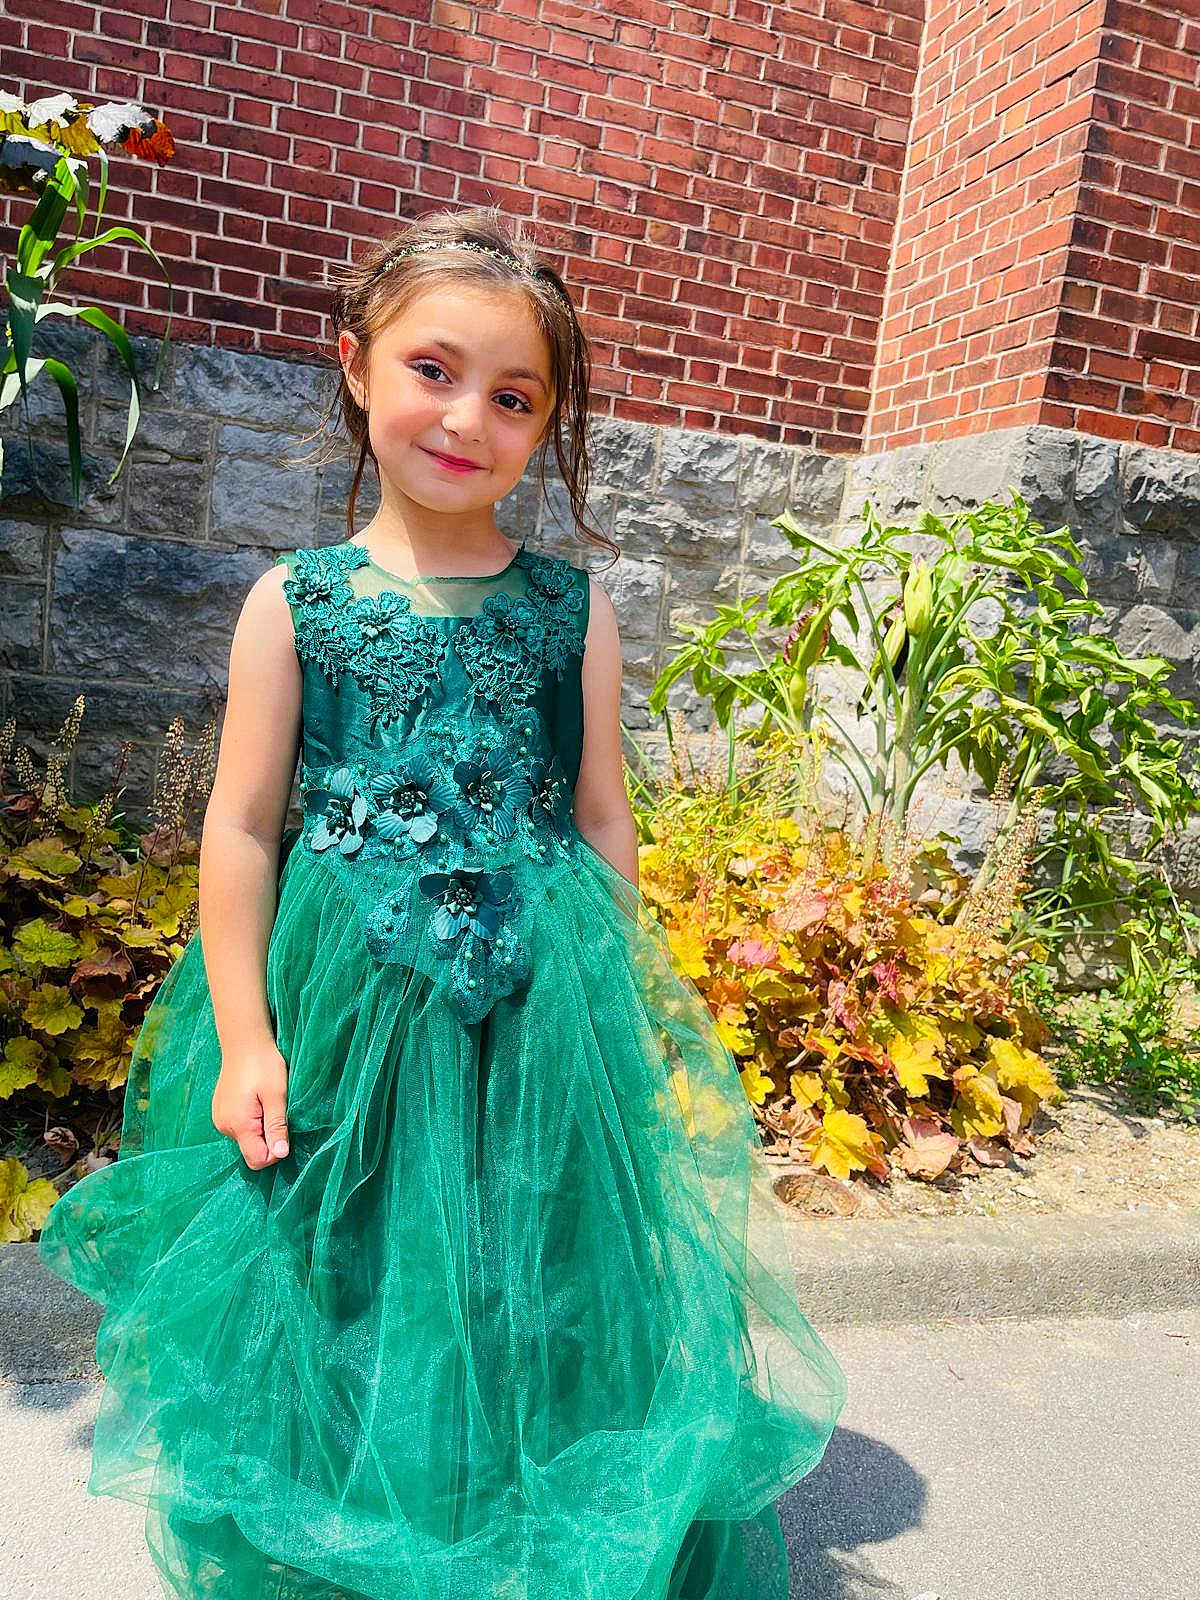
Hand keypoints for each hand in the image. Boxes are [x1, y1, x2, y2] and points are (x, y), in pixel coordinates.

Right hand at [211, 1040, 290, 1169]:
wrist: (243, 1041)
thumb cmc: (263, 1065)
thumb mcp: (277, 1095)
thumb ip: (276, 1126)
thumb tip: (281, 1154)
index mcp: (238, 1124)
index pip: (257, 1160)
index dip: (276, 1151)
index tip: (284, 1130)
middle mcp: (224, 1126)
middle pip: (251, 1150)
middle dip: (268, 1139)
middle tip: (276, 1111)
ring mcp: (220, 1119)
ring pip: (246, 1139)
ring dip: (260, 1128)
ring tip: (266, 1103)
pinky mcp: (220, 1111)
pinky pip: (238, 1127)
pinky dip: (251, 1121)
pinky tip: (256, 1100)